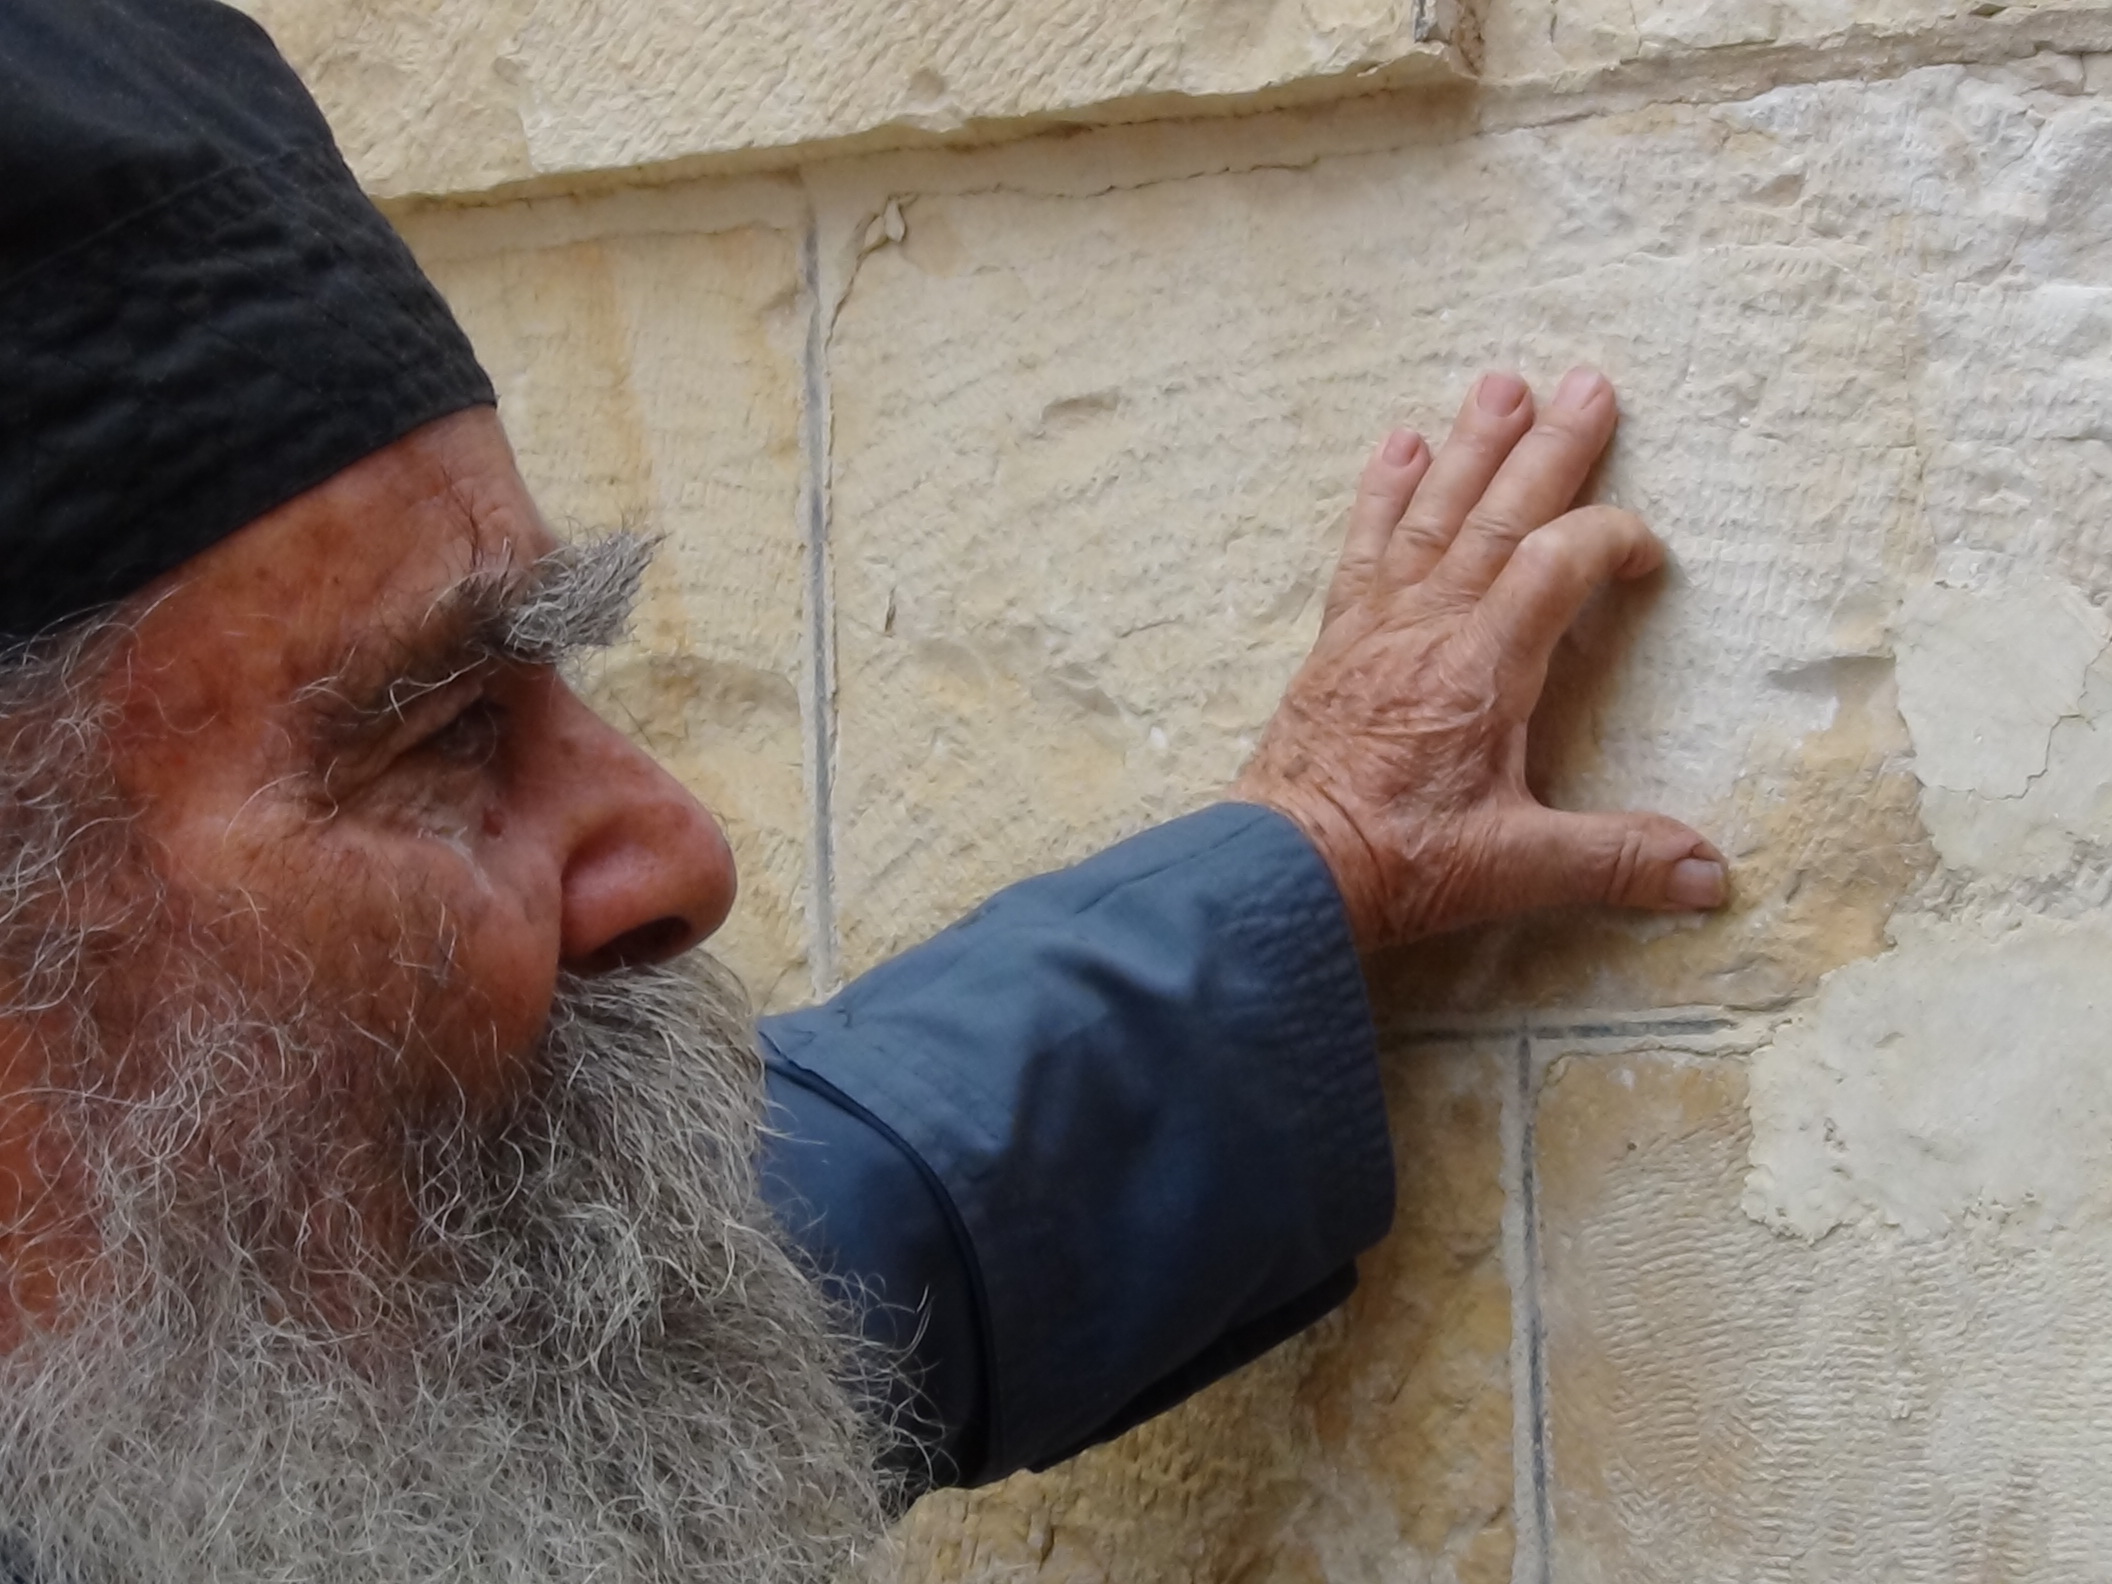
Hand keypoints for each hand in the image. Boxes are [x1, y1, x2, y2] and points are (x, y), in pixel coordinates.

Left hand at [1230, 368, 1726, 952]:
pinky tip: (1399, 446)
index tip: (1648, 552)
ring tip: (1502, 385)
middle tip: (1591, 382)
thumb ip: (1615, 860)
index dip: (1609, 542)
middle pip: (1500, 517)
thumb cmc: (1394, 864)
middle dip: (1550, 449)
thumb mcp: (1513, 869)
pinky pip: (1364, 547)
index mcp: (1482, 670)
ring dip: (1471, 449)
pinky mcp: (1338, 640)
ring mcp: (1377, 626)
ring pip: (1432, 516)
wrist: (1280, 870)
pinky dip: (1383, 494)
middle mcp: (1429, 627)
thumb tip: (1714, 877)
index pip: (1558, 568)